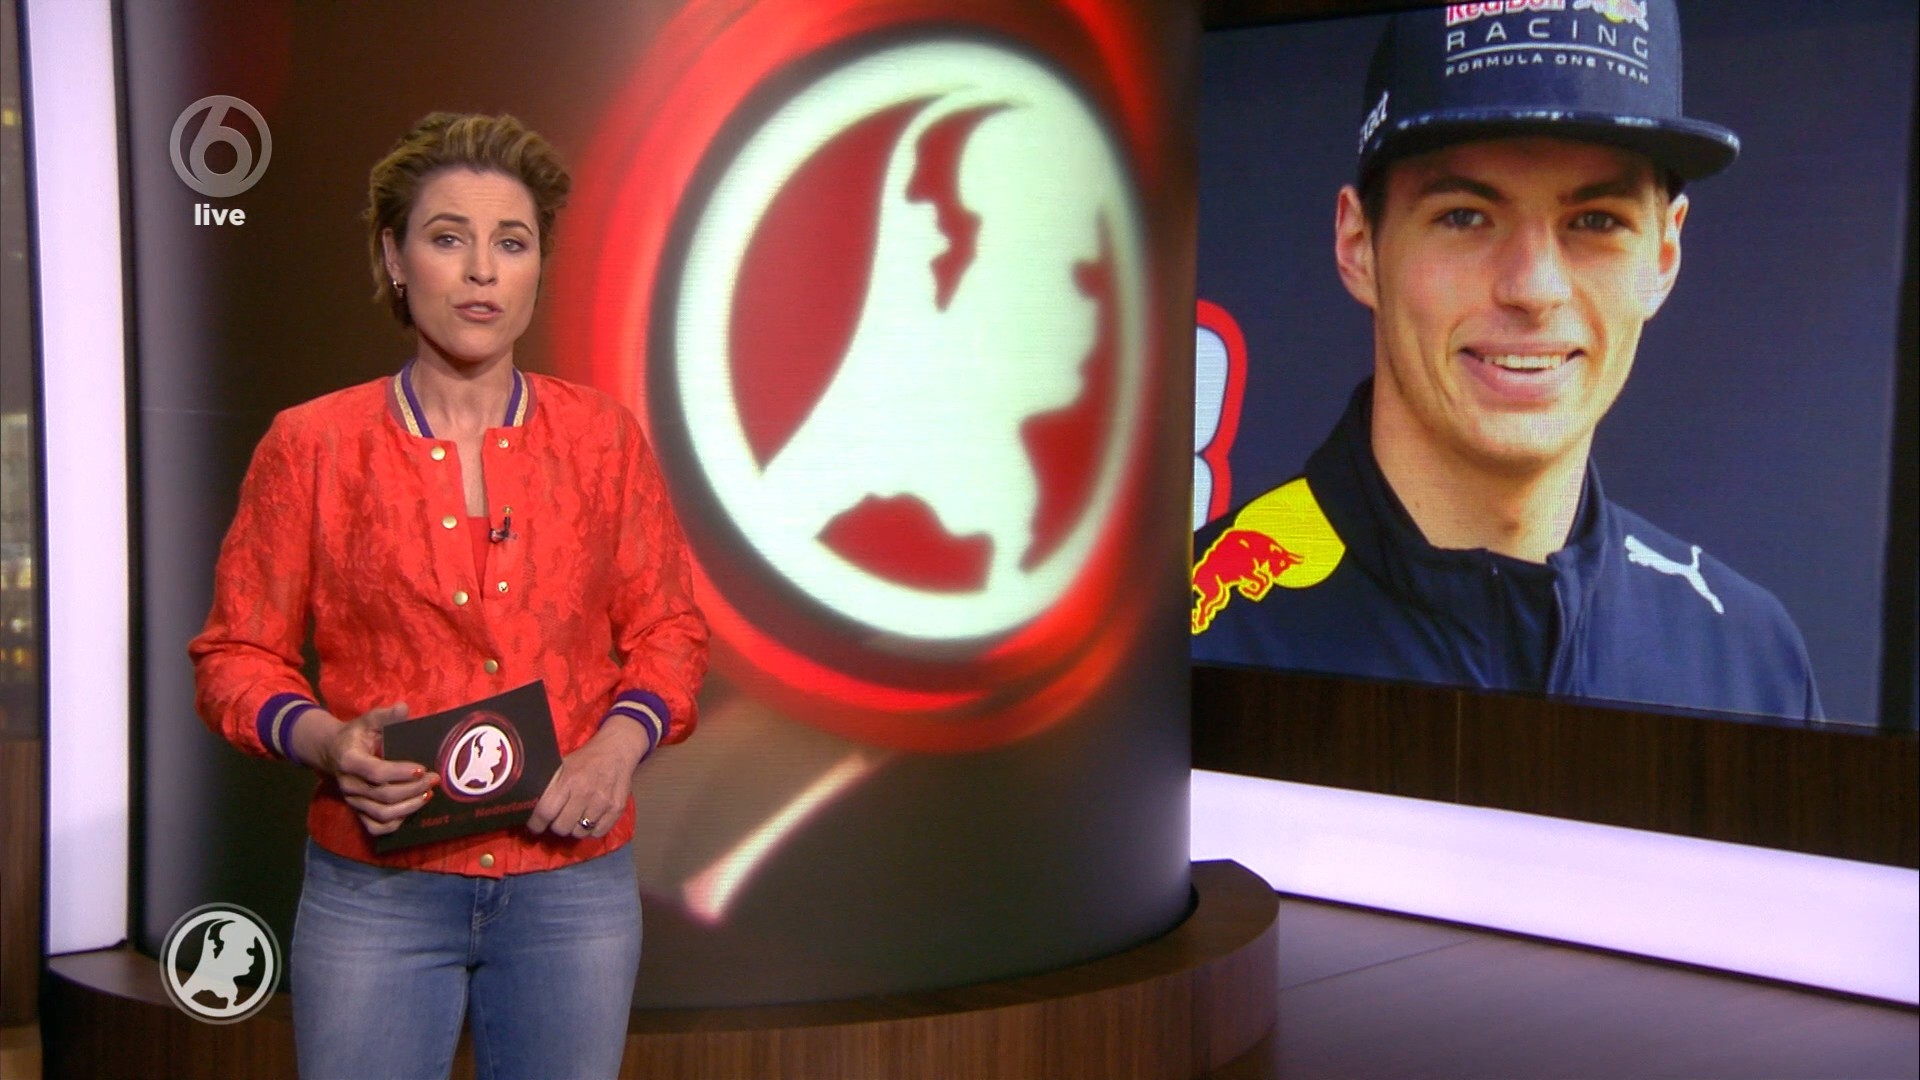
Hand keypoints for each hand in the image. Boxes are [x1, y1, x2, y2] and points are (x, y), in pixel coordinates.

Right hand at [290, 702, 437, 835]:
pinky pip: (374, 827)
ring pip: (381, 814)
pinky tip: (410, 810)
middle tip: (433, 779)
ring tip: (427, 795)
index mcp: (349, 760)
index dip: (399, 773)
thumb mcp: (368, 720)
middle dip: (412, 789)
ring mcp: (352, 801)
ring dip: (408, 807)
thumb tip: (403, 708)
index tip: (421, 768)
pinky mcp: (357, 811)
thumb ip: (385, 716)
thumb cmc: (356, 735)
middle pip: (383, 795)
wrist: (333, 751)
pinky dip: (394, 824)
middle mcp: (349, 784)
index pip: (376, 772)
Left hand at [527, 716, 649, 840]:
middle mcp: (585, 792)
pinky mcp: (617, 809)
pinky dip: (592, 830)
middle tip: (558, 819)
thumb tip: (528, 803)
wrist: (617, 749)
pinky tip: (591, 818)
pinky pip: (598, 833)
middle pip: (561, 827)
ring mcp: (603, 802)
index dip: (536, 823)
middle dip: (556, 825)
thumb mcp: (562, 764)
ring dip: (574, 828)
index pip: (545, 811)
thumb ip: (549, 784)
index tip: (534, 826)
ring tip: (576, 817)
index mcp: (568, 780)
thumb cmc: (585, 758)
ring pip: (579, 833)